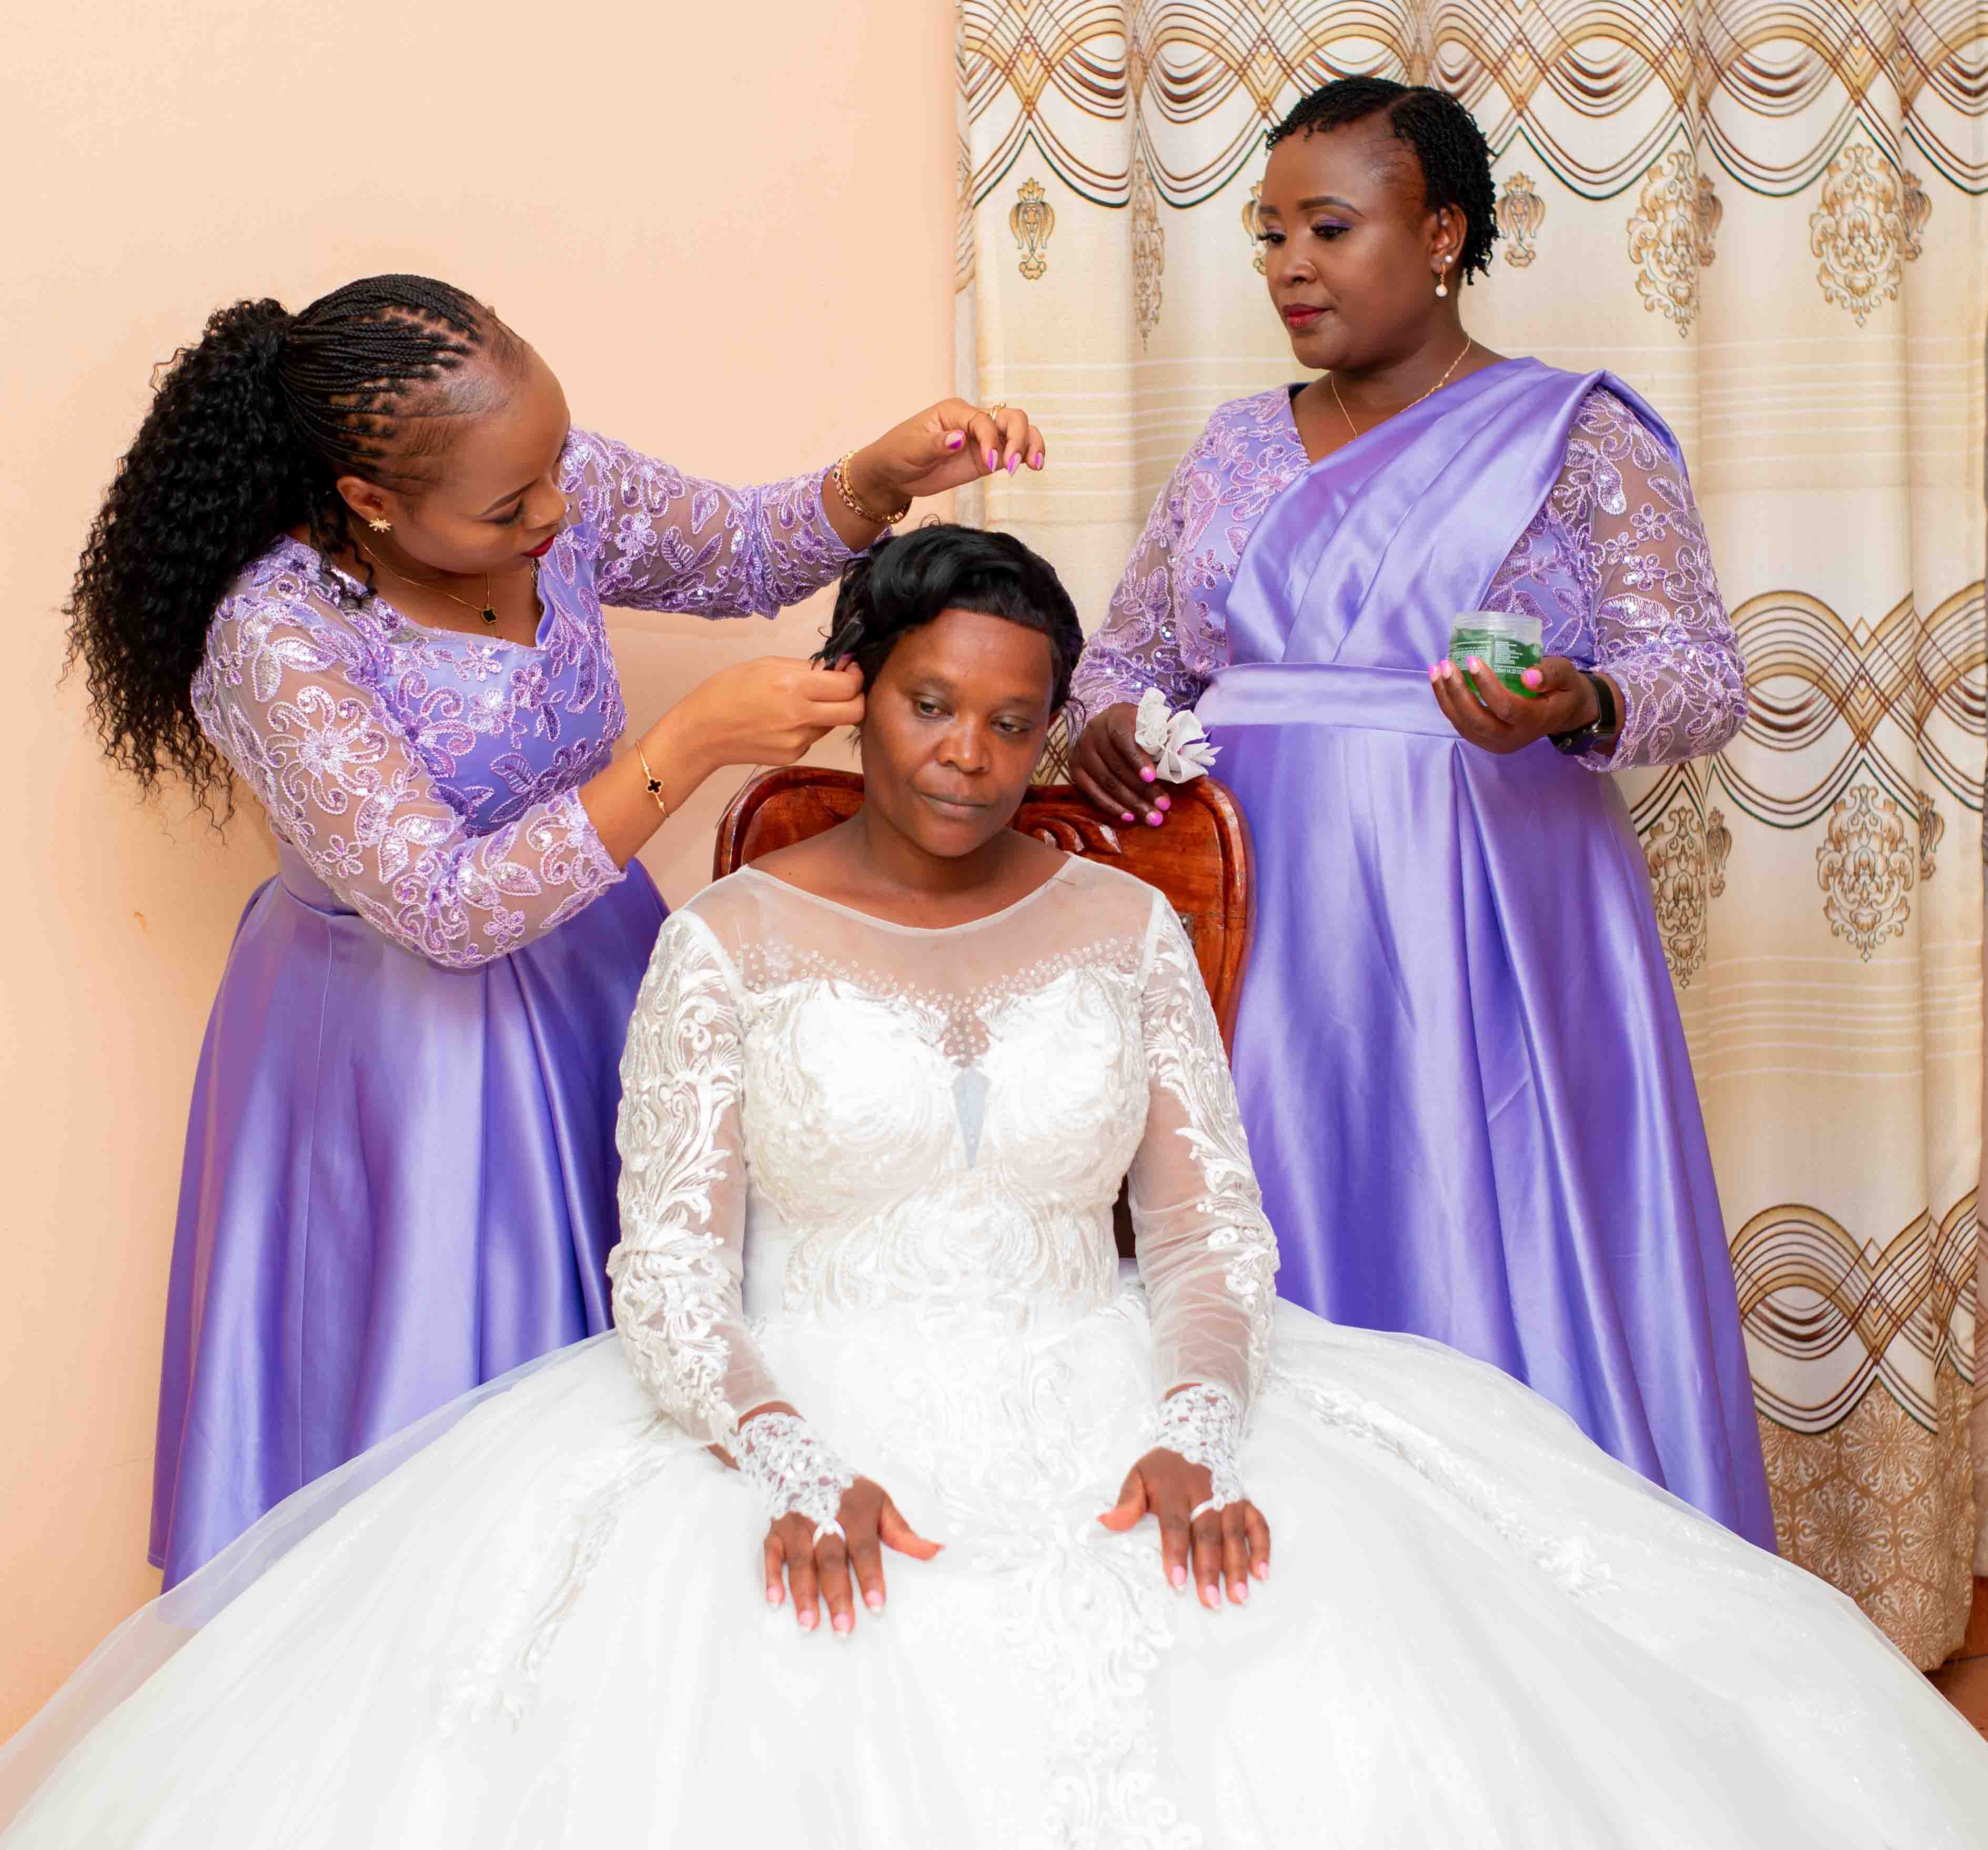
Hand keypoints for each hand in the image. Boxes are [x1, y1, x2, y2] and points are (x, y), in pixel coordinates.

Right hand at [675, 656, 865, 775]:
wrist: (702, 732)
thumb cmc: (727, 691)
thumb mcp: (766, 665)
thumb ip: (806, 667)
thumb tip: (838, 667)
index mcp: (794, 688)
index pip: (848, 687)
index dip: (855, 676)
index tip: (849, 669)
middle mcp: (800, 718)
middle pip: (855, 712)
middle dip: (857, 697)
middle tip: (845, 686)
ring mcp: (798, 741)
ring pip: (834, 724)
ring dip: (829, 710)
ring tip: (801, 701)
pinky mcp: (793, 756)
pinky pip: (814, 737)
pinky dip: (809, 725)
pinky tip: (785, 719)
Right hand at [764, 1476, 940, 1634]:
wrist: (803, 1464)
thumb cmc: (848, 1492)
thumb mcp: (880, 1503)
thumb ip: (903, 1532)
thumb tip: (935, 1551)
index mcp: (854, 1515)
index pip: (864, 1549)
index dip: (871, 1577)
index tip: (877, 1605)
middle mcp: (824, 1520)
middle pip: (831, 1561)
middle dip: (837, 1595)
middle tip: (844, 1628)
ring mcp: (797, 1527)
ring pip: (801, 1563)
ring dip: (804, 1594)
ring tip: (810, 1624)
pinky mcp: (776, 1532)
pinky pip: (770, 1555)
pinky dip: (771, 1577)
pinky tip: (775, 1601)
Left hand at [846, 398, 1046, 512]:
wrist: (894, 473)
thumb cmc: (898, 453)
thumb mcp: (912, 448)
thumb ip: (937, 444)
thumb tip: (960, 438)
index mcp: (955, 411)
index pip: (984, 420)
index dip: (991, 440)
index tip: (990, 464)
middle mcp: (973, 421)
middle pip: (1011, 418)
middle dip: (1019, 438)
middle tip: (1012, 465)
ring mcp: (982, 440)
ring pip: (1018, 432)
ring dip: (1030, 444)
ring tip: (1034, 465)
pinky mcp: (985, 459)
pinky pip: (1012, 452)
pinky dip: (1027, 455)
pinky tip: (1034, 465)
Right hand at [1069, 703, 1171, 828]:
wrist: (1109, 728)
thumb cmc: (1139, 729)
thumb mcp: (1152, 726)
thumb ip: (1164, 739)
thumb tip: (1180, 757)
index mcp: (1115, 716)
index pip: (1123, 737)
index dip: (1137, 758)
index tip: (1152, 777)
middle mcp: (1094, 731)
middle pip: (1117, 765)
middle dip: (1142, 789)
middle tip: (1163, 806)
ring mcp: (1082, 750)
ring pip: (1106, 782)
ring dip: (1131, 803)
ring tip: (1152, 817)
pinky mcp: (1075, 769)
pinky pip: (1092, 792)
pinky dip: (1111, 807)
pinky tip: (1129, 817)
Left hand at [1099, 1449, 1269, 1608]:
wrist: (1196, 1436)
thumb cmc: (1163, 1468)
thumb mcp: (1138, 1476)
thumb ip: (1126, 1502)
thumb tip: (1106, 1523)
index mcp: (1175, 1490)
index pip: (1175, 1524)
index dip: (1176, 1553)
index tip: (1177, 1582)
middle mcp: (1205, 1494)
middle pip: (1208, 1534)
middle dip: (1210, 1569)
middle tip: (1211, 1600)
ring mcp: (1228, 1498)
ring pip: (1235, 1533)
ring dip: (1238, 1565)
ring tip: (1238, 1596)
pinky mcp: (1245, 1501)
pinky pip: (1258, 1524)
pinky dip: (1262, 1547)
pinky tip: (1260, 1573)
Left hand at [1429, 654, 1611, 755]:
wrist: (1562, 712)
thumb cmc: (1563, 688)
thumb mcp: (1567, 675)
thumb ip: (1551, 673)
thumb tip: (1528, 676)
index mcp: (1535, 721)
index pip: (1506, 707)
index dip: (1487, 685)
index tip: (1472, 660)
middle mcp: (1513, 738)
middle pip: (1478, 720)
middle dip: (1457, 692)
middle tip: (1446, 664)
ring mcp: (1496, 742)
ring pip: (1464, 725)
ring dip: (1446, 697)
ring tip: (1436, 670)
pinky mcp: (1484, 740)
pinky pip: (1461, 724)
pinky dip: (1446, 704)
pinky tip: (1439, 681)